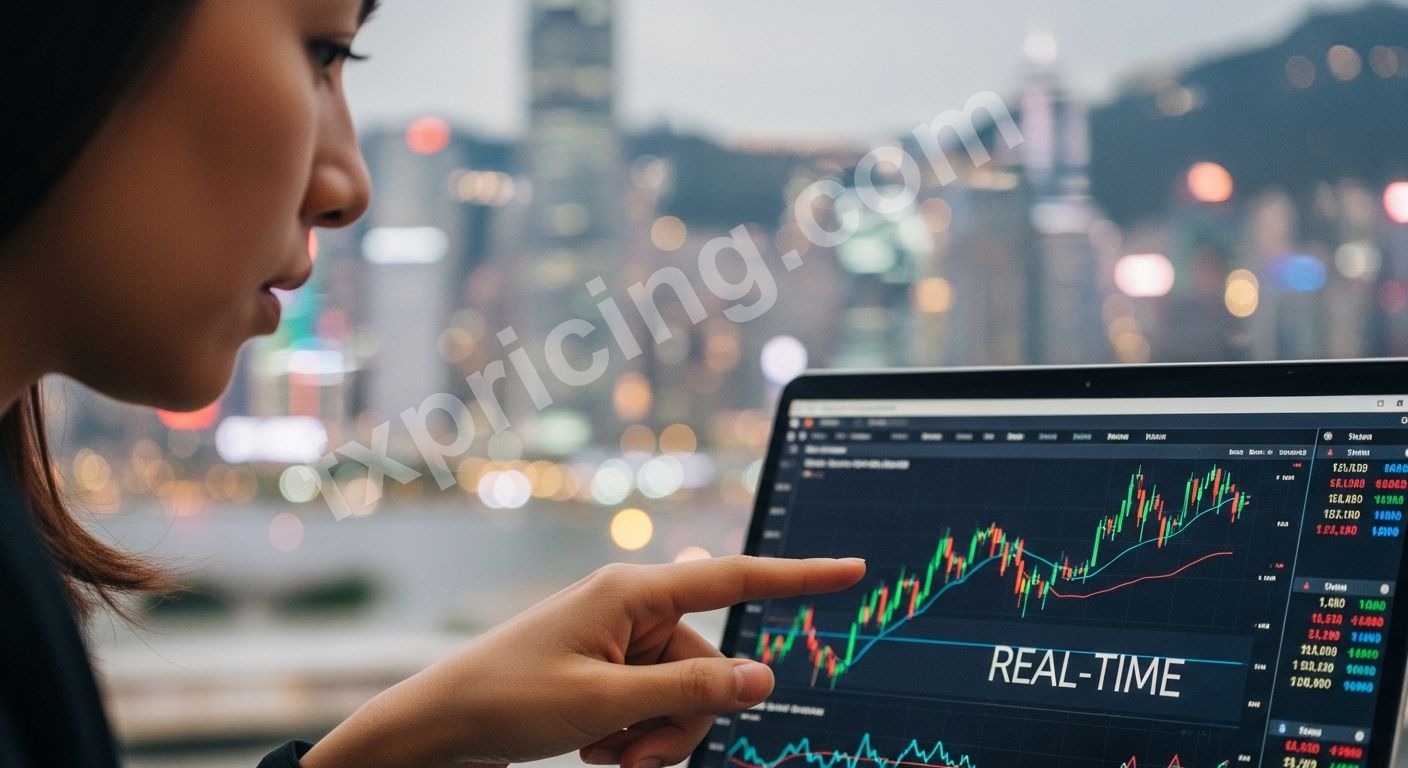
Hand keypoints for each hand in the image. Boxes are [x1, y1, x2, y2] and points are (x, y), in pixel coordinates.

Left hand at [299, 555, 864, 767]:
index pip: (734, 578)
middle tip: (631, 754)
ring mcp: (619, 641)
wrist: (437, 728)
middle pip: (709, 665)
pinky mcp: (606, 672)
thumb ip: (690, 690)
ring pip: (684, 694)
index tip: (853, 569)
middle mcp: (632, 609)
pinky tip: (593, 750)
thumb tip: (763, 679)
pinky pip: (653, 704)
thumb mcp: (605, 703)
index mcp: (633, 592)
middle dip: (684, 719)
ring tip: (604, 755)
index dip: (800, 577)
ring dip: (655, 736)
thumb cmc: (508, 699)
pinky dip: (634, 735)